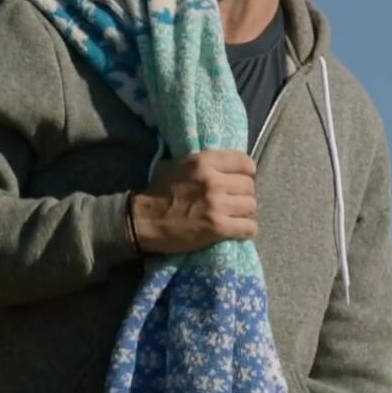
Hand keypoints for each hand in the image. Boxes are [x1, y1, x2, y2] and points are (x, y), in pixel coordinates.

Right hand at [130, 150, 257, 254]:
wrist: (140, 221)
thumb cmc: (157, 192)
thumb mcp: (178, 164)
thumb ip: (203, 162)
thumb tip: (226, 164)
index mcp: (204, 161)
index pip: (245, 162)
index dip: (246, 173)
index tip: (239, 181)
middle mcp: (213, 180)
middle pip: (249, 186)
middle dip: (243, 195)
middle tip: (233, 202)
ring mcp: (217, 204)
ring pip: (251, 206)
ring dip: (244, 213)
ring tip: (233, 216)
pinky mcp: (217, 228)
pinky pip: (248, 227)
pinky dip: (244, 230)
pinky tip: (234, 230)